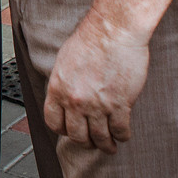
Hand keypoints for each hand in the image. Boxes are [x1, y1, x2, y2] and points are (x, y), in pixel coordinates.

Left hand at [42, 10, 148, 152]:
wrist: (113, 30)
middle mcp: (75, 101)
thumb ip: (63, 83)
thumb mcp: (65, 61)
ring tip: (111, 146)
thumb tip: (65, 98)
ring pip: (100, 138)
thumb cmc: (91, 39)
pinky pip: (120, 130)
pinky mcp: (120, 105)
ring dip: (106, 145)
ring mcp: (97, 105)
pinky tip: (124, 135)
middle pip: (77, 136)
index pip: (53, 122)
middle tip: (93, 142)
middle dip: (86, 142)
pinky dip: (122, 136)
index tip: (71, 131)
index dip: (63, 130)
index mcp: (58, 89)